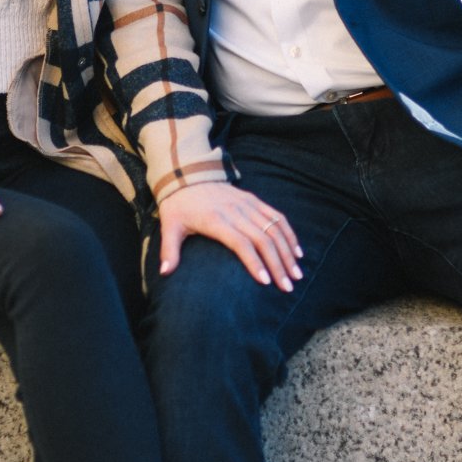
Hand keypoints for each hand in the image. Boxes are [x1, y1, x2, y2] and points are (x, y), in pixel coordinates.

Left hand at [158, 183, 303, 290]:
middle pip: (263, 239)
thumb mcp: (169, 226)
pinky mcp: (254, 200)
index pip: (241, 243)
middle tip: (288, 286)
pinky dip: (289, 233)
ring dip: (287, 251)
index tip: (266, 281)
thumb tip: (165, 273)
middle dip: (278, 264)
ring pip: (274, 229)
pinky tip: (297, 251)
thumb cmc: (178, 205)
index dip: (254, 262)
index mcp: (216, 220)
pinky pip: (276, 216)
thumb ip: (169, 250)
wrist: (187, 175)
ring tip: (297, 273)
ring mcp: (247, 204)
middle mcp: (236, 211)